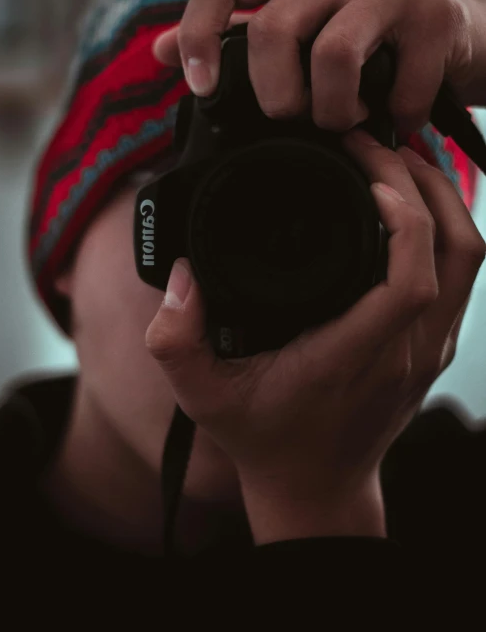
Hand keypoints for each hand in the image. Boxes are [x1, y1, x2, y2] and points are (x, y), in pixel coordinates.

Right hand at [145, 131, 485, 542]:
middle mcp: (406, 350)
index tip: (367, 170)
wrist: (314, 488)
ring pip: (469, 257)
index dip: (404, 215)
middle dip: (424, 182)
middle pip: (454, 251)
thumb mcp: (202, 395)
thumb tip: (182, 277)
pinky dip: (443, 225)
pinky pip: (462, 273)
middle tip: (375, 143)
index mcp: (354, 355)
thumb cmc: (264, 438)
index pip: (410, 279)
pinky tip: (408, 202)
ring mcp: (429, 349)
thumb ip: (174, 340)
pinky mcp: (434, 347)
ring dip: (442, 197)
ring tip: (398, 159)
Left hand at [153, 0, 485, 137]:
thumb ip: (240, 45)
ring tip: (349, 122)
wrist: (469, 36)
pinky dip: (394, 118)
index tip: (201, 88)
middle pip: (273, 30)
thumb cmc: (377, 45)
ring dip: (335, 112)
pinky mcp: (432, 15)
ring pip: (331, 57)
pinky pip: (396, 87)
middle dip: (277, 96)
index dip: (198, 33)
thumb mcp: (305, 38)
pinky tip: (399, 118)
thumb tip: (159, 53)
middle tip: (297, 119)